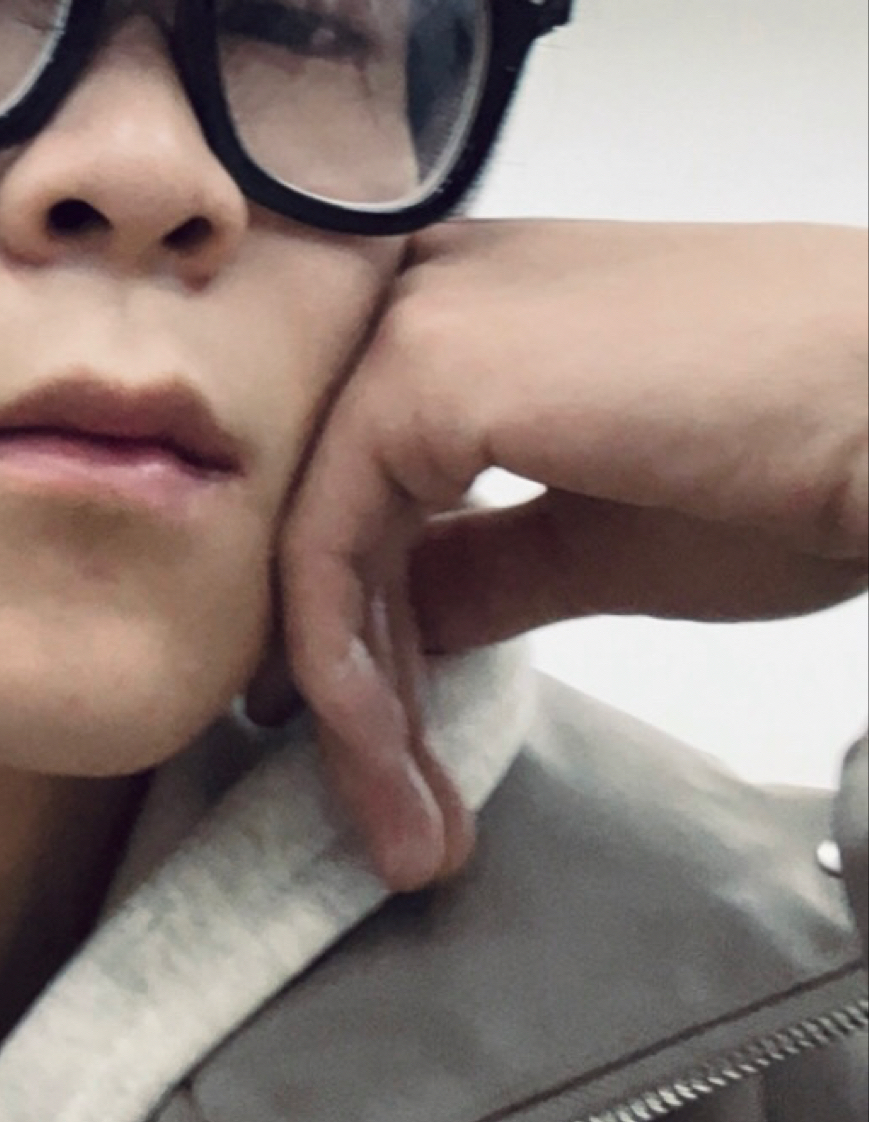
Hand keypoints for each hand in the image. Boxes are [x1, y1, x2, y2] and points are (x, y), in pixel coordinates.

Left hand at [277, 221, 868, 889]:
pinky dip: (352, 674)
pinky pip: (328, 547)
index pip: (359, 484)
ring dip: (355, 713)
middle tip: (405, 822)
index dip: (365, 629)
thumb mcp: (604, 535)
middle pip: (326, 514)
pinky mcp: (423, 368)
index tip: (383, 751)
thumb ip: (485, 564)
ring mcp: (414, 319)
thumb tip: (401, 622)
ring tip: (412, 832)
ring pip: (315, 541)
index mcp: (473, 304)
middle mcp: (426, 288)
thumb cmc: (806, 455)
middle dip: (355, 689)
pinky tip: (393, 761)